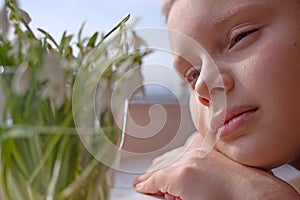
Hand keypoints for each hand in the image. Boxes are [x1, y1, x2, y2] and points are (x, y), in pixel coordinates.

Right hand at [133, 147, 298, 199]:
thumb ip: (172, 194)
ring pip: (173, 157)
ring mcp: (200, 150)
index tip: (140, 186)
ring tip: (159, 175)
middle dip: (152, 177)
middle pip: (161, 167)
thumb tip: (163, 192)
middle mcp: (190, 158)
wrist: (256, 193)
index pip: (154, 179)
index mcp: (183, 174)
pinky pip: (187, 149)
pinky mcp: (209, 146)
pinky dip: (179, 157)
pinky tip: (177, 162)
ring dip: (165, 166)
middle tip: (144, 183)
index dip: (145, 185)